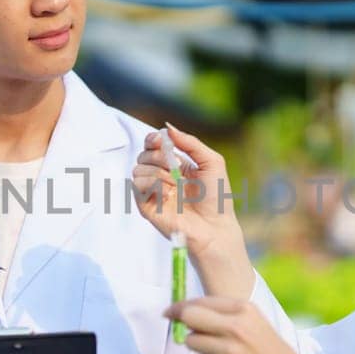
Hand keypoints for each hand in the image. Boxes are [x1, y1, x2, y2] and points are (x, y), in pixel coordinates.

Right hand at [132, 124, 243, 260]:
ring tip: (175, 185)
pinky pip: (137, 185)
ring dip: (158, 172)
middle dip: (157, 154)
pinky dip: (152, 185)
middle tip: (173, 163)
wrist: (214, 226)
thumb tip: (167, 127)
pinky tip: (168, 194)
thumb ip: (190, 142)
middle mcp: (161, 177)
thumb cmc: (217, 197)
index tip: (160, 139)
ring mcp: (152, 192)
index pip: (153, 145)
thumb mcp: (211, 161)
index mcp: (175, 165)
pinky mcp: (146, 206)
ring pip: (138, 168)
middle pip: (143, 154)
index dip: (153, 139)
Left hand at [164, 296, 322, 353]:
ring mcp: (227, 349)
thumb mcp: (257, 324)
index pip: (202, 301)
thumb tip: (192, 313)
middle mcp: (235, 326)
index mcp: (245, 310)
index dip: (182, 305)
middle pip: (189, 315)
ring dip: (200, 348)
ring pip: (192, 341)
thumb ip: (228, 316)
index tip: (171, 310)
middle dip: (178, 318)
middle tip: (171, 320)